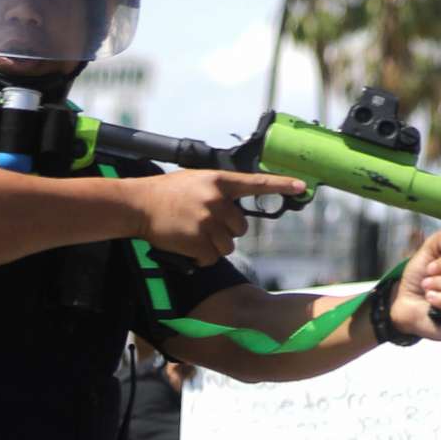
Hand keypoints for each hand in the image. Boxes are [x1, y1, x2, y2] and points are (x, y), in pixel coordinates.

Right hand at [134, 169, 304, 260]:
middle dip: (226, 231)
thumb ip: (218, 192)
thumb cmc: (166, 194)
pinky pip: (212, 257)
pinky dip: (201, 258)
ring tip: (191, 234)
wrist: (137, 204)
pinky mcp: (198, 240)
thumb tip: (236, 212)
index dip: (281, 185)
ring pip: (228, 245)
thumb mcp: (195, 182)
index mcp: (217, 181)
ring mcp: (207, 220)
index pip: (255, 183)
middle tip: (202, 225)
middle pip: (241, 228)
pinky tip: (186, 245)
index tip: (303, 186)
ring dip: (213, 246)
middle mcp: (216, 199)